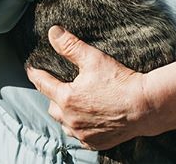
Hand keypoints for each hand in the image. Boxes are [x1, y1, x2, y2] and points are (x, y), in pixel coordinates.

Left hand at [26, 26, 149, 150]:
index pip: (43, 84)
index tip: (31, 69)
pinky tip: (86, 120)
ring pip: (65, 124)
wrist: (144, 106)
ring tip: (70, 105)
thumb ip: (70, 45)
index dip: (36, 74)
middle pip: (52, 106)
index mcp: (66, 98)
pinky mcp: (95, 143)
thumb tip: (53, 32)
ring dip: (65, 114)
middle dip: (52, 96)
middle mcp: (71, 119)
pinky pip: (80, 136)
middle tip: (57, 87)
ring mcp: (83, 134)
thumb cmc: (119, 80)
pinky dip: (79, 128)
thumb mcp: (93, 58)